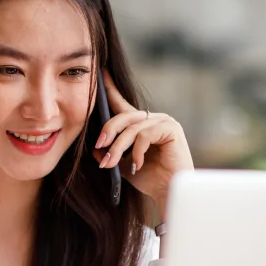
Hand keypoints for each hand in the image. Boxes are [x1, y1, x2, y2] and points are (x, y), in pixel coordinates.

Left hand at [94, 70, 194, 214]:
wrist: (169, 192)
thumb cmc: (149, 179)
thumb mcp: (122, 165)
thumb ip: (110, 153)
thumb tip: (94, 147)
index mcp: (142, 124)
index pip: (122, 104)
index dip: (110, 90)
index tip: (99, 74)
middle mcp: (154, 118)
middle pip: (124, 116)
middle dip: (108, 131)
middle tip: (98, 146)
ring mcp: (164, 121)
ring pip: (132, 128)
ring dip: (118, 147)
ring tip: (110, 164)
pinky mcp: (171, 129)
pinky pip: (145, 135)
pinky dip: (137, 152)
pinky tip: (137, 165)